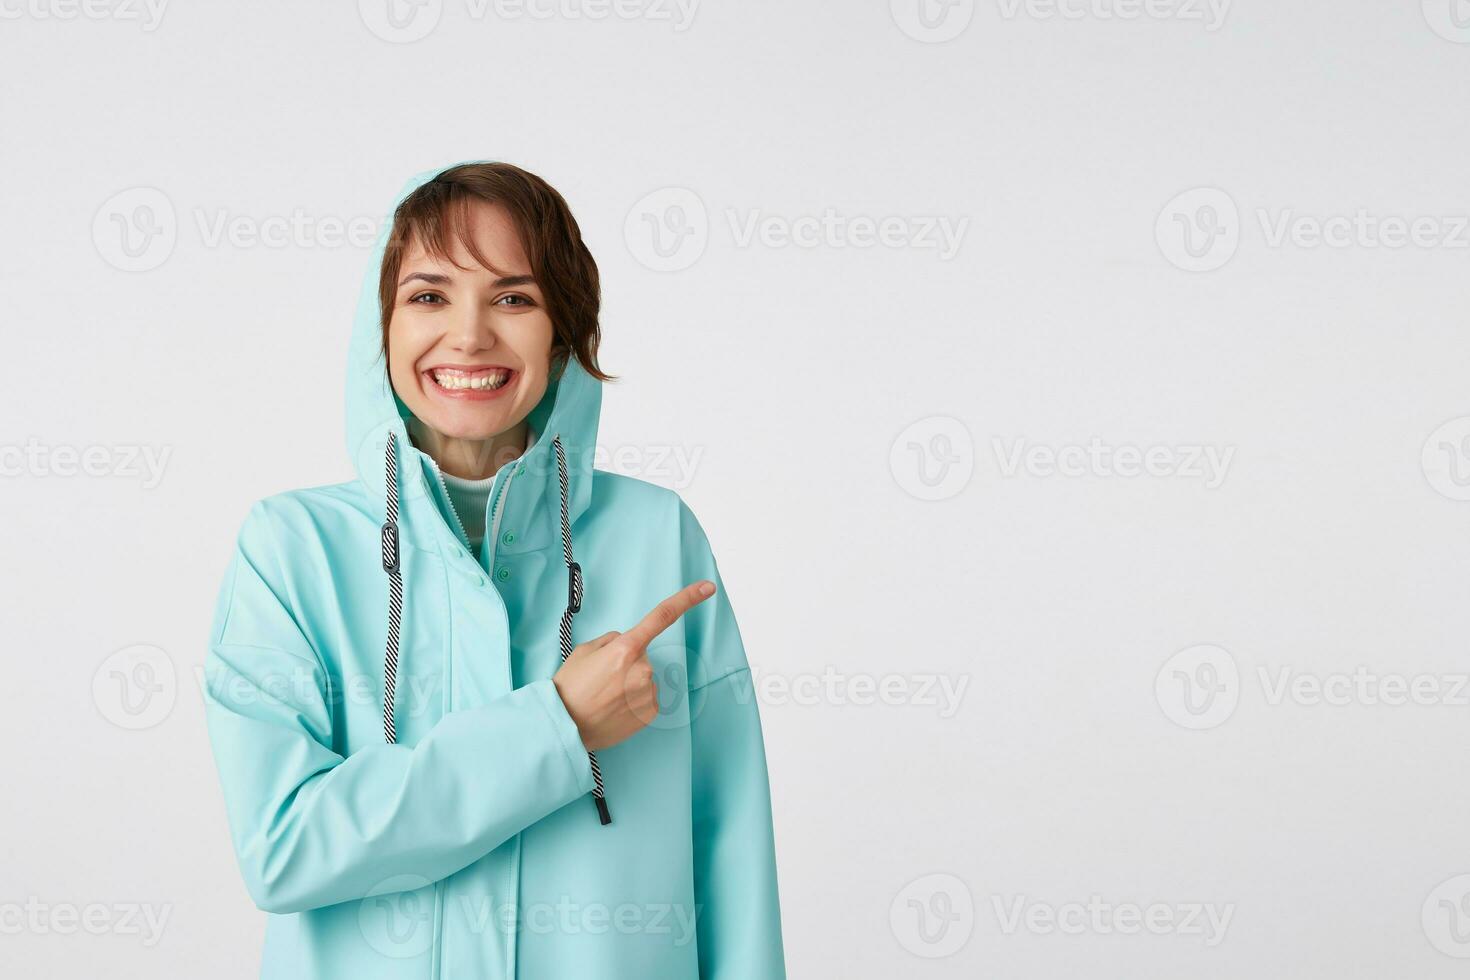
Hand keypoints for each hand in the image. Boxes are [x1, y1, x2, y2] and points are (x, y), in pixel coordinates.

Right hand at [552, 580, 715, 750]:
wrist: (565, 726)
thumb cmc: (570, 687)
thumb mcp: (585, 651)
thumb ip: (612, 640)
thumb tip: (626, 643)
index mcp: (625, 648)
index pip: (662, 617)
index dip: (687, 599)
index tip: (707, 588)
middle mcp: (643, 668)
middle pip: (641, 655)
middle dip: (626, 662)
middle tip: (601, 679)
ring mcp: (649, 691)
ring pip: (644, 678)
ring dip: (629, 684)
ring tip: (605, 696)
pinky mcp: (652, 712)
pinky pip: (647, 697)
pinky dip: (634, 701)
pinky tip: (615, 708)